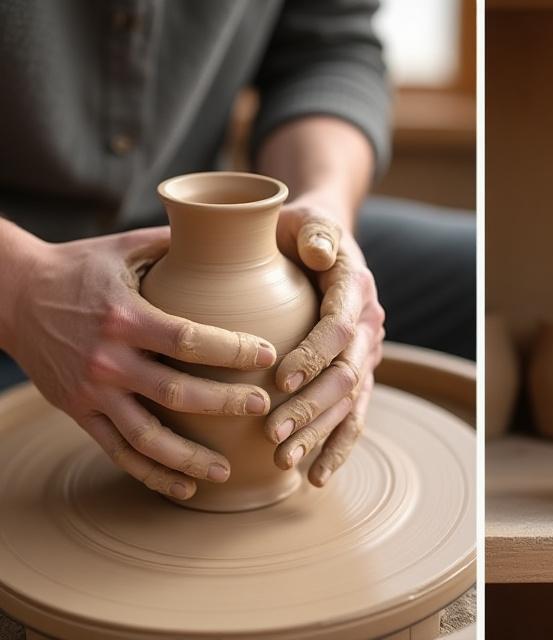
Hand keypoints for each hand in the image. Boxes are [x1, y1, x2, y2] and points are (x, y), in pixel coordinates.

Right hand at [5, 227, 277, 499]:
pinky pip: (118, 452)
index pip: (189, 339)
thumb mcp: (126, 247)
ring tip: (227, 470)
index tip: (267, 355)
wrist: (11, 294)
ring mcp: (91, 392)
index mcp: (125, 317)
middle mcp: (107, 360)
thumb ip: (178, 243)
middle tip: (263, 408)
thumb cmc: (80, 266)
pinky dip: (152, 474)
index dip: (232, 350)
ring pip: (147, 437)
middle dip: (225, 404)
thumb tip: (233, 232)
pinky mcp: (79, 412)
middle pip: (177, 393)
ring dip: (190, 457)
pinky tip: (185, 487)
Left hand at [265, 202, 384, 486]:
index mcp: (355, 287)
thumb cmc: (297, 229)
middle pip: (345, 374)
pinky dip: (337, 447)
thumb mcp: (305, 219)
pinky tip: (316, 476)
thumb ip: (314, 232)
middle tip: (273, 434)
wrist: (318, 242)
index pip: (337, 327)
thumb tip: (318, 250)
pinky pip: (352, 416)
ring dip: (319, 434)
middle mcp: (368, 324)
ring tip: (286, 461)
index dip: (312, 355)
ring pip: (349, 402)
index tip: (278, 379)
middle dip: (310, 407)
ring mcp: (365, 353)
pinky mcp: (356, 374)